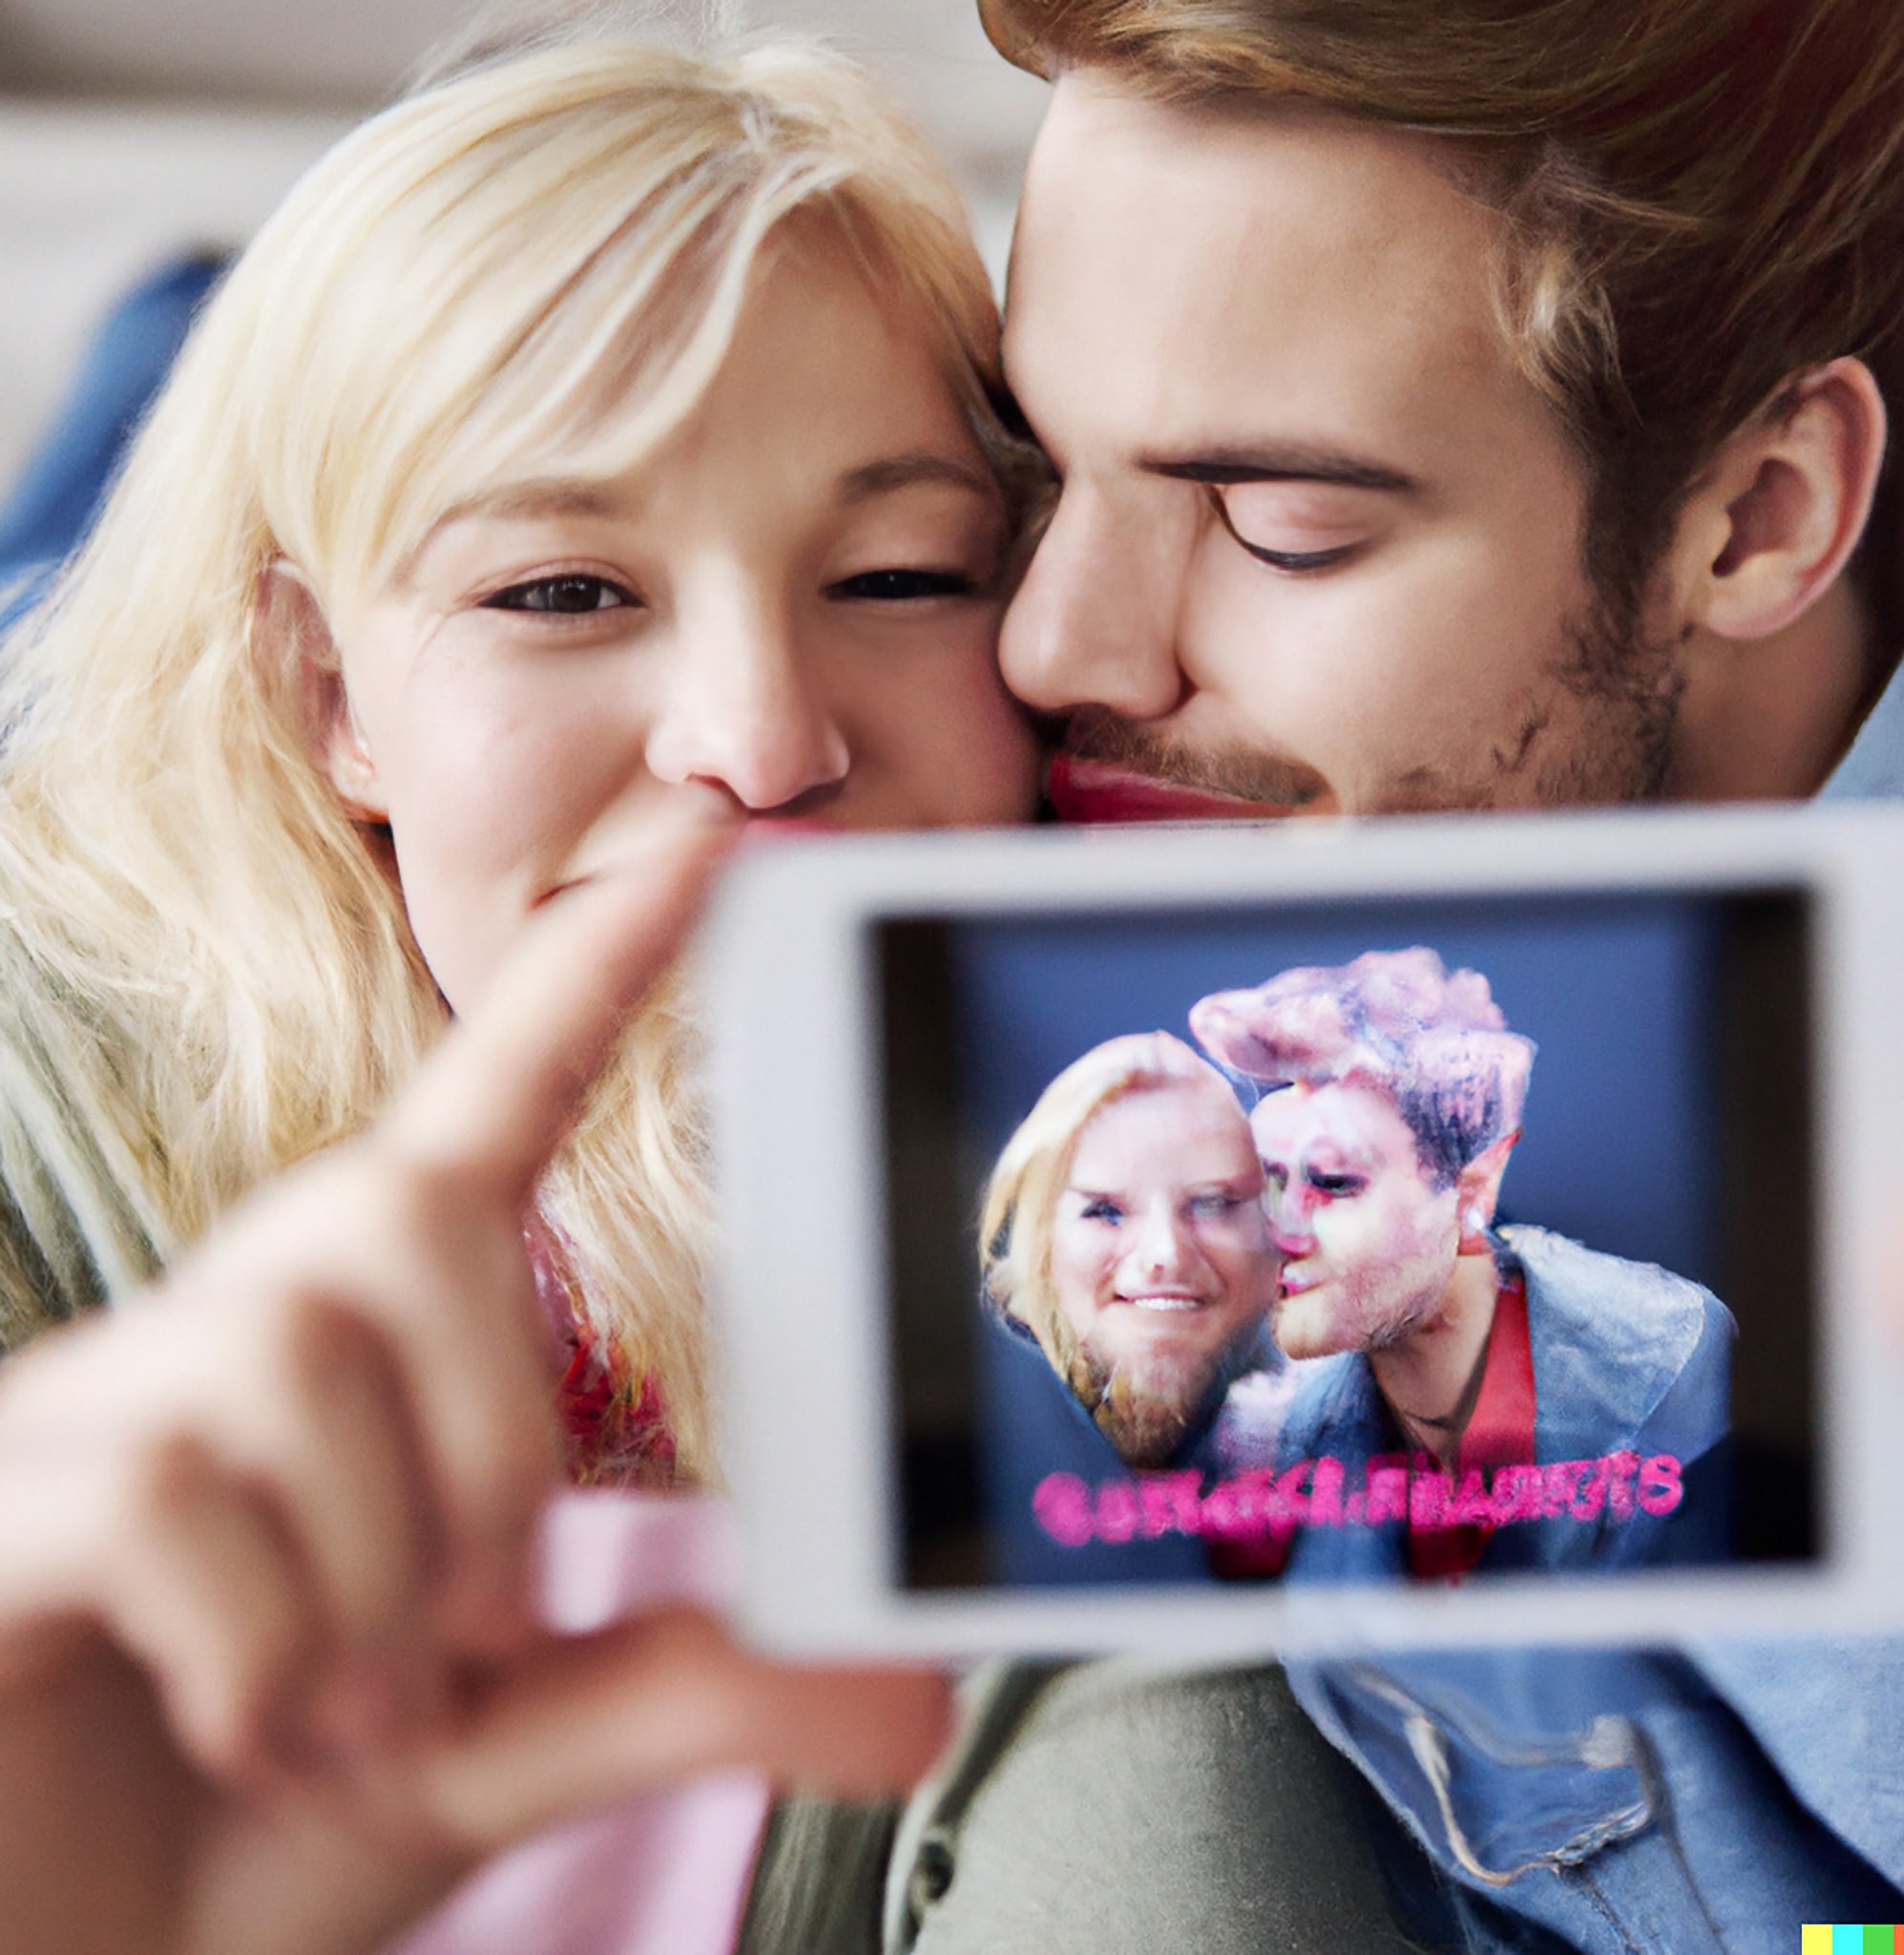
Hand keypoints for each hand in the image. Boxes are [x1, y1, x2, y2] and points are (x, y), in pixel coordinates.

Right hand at [0, 795, 949, 1954]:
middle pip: (405, 1214)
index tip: (709, 844)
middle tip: (477, 1645)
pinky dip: (263, 1647)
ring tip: (346, 1711)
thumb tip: (921, 1690)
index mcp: (365, 1351)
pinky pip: (168, 1490)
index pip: (487, 1104)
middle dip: (491, 1440)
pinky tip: (244, 1726)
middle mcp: (225, 1331)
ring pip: (297, 1350)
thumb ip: (690, 1683)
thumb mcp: (509, 1740)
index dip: (590, 969)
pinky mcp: (0, 1507)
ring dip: (373, 1572)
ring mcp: (90, 1408)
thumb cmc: (262, 1826)